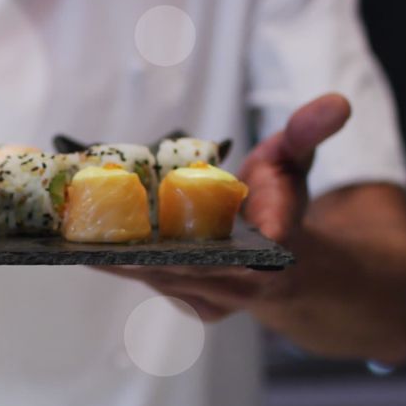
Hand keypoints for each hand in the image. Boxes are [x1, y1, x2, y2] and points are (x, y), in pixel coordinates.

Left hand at [97, 94, 351, 320]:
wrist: (288, 261)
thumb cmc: (282, 200)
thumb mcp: (296, 159)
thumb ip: (309, 132)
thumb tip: (336, 102)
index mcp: (274, 249)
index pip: (233, 248)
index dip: (193, 243)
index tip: (151, 235)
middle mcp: (241, 283)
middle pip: (181, 264)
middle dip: (133, 247)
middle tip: (86, 225)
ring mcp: (212, 298)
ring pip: (156, 276)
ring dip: (113, 256)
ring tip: (69, 232)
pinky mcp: (188, 303)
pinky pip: (146, 282)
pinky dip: (114, 263)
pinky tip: (76, 245)